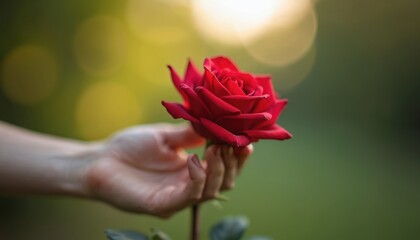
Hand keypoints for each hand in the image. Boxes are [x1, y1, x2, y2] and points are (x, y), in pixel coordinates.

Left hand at [85, 123, 252, 217]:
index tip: (246, 139)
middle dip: (233, 164)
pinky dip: (196, 179)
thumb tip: (218, 121)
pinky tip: (193, 160)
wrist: (99, 159)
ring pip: (211, 191)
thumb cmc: (130, 147)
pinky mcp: (162, 205)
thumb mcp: (165, 136)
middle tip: (233, 144)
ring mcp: (176, 197)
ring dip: (218, 170)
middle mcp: (188, 185)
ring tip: (215, 149)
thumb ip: (190, 134)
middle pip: (224, 182)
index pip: (224, 167)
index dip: (237, 156)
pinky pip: (188, 197)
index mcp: (191, 169)